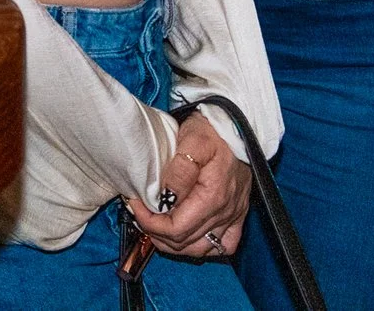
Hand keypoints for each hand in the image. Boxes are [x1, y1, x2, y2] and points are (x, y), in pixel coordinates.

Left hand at [126, 114, 250, 259]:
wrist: (235, 124)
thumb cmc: (211, 131)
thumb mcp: (191, 141)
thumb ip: (178, 172)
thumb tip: (163, 197)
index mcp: (212, 197)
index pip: (175, 228)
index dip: (150, 223)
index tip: (135, 205)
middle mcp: (224, 211)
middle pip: (184, 242)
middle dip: (156, 232)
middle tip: (140, 213)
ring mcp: (233, 215)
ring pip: (200, 249)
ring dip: (175, 243)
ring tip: (157, 226)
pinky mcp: (238, 214)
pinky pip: (224, 245)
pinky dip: (204, 246)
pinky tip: (189, 235)